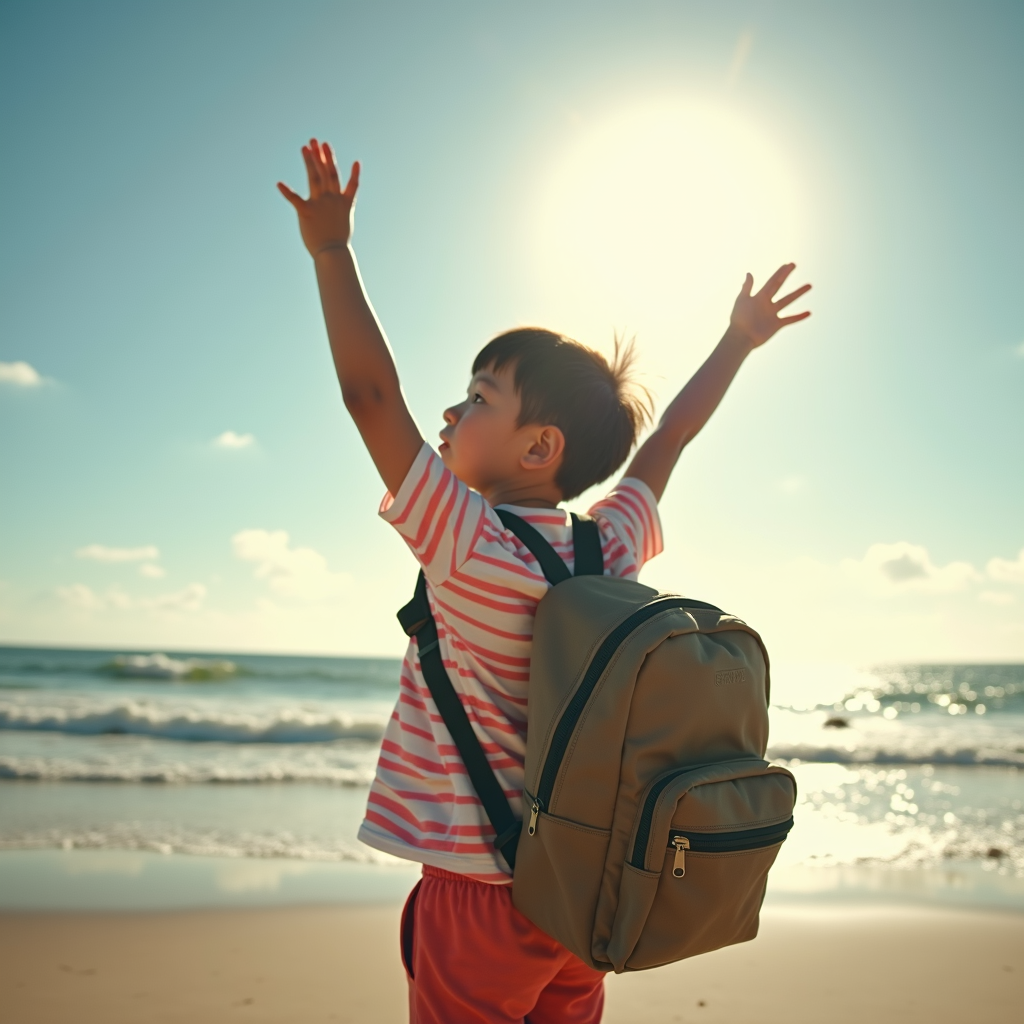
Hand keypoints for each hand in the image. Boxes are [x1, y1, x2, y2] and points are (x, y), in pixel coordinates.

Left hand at [278, 139, 359, 256]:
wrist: (333, 253)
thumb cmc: (337, 243)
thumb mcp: (342, 223)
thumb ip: (337, 210)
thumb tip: (335, 208)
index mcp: (343, 202)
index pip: (344, 180)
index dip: (342, 165)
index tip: (331, 150)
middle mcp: (332, 199)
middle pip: (327, 173)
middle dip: (322, 156)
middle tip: (316, 141)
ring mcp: (320, 204)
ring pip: (315, 178)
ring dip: (311, 161)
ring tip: (307, 146)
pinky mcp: (307, 212)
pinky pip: (295, 200)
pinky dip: (287, 192)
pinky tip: (279, 184)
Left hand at [729, 263, 810, 348]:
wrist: (741, 337)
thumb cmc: (739, 319)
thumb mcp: (742, 300)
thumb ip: (747, 287)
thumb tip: (749, 273)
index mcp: (759, 296)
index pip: (771, 281)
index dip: (779, 273)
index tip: (787, 264)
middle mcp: (767, 303)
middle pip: (778, 286)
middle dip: (786, 275)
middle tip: (794, 264)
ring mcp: (772, 314)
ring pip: (788, 301)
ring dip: (798, 293)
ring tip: (809, 285)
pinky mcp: (776, 325)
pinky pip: (790, 319)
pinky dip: (799, 316)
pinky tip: (809, 312)